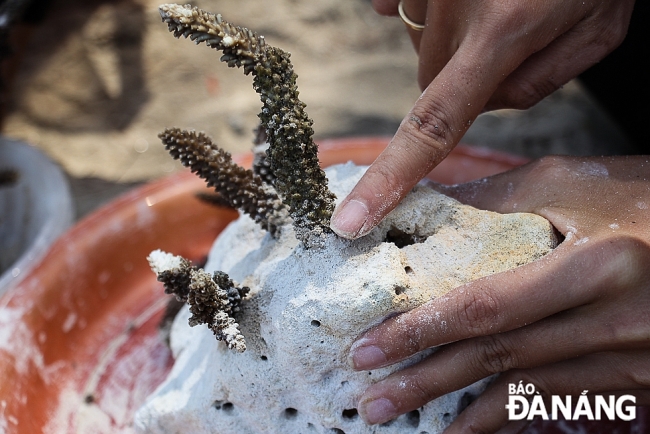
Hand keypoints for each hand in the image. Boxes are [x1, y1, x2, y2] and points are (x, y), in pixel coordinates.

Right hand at [330, 0, 634, 238]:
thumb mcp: (598, 31)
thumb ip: (535, 85)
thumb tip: (479, 102)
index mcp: (502, 32)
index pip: (432, 126)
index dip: (387, 180)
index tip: (349, 221)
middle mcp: (453, 8)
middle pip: (430, 84)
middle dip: (465, 82)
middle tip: (514, 41)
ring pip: (422, 47)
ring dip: (454, 43)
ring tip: (500, 2)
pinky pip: (398, 5)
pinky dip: (423, 13)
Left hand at [348, 156, 649, 431]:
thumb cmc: (647, 201)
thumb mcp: (574, 184)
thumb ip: (497, 200)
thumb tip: (426, 212)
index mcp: (597, 264)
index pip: (487, 307)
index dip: (422, 331)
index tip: (368, 348)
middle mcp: (614, 319)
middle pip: (500, 359)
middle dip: (428, 383)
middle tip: (373, 402)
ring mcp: (632, 358)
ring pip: (529, 395)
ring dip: (465, 416)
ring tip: (411, 423)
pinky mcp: (638, 379)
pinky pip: (563, 406)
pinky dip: (514, 418)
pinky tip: (479, 428)